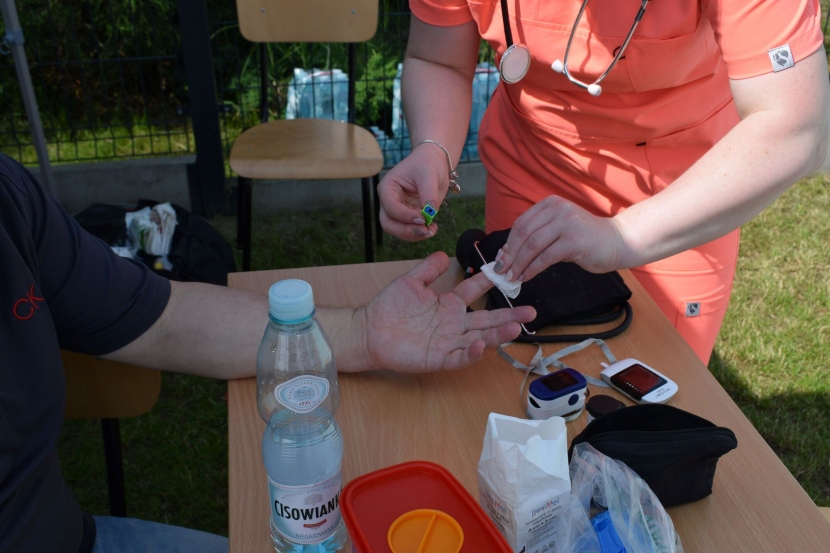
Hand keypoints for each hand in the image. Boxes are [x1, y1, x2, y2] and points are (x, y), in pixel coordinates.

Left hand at [361, 252, 535, 371]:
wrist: (368, 331)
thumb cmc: (388, 308)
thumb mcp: (411, 282)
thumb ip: (429, 269)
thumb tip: (445, 254)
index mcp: (449, 305)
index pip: (475, 292)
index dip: (491, 284)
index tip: (509, 274)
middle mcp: (454, 324)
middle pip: (487, 319)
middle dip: (509, 316)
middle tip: (531, 311)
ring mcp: (448, 343)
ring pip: (479, 338)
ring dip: (498, 335)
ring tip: (517, 328)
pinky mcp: (438, 359)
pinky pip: (459, 357)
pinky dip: (471, 353)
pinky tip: (481, 344)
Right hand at [377, 144, 449, 240]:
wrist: (434, 163)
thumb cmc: (427, 163)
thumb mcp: (429, 175)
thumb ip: (428, 194)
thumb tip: (430, 213)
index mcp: (388, 188)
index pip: (391, 206)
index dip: (405, 216)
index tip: (423, 219)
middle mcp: (389, 201)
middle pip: (389, 223)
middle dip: (405, 231)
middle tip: (424, 231)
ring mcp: (398, 210)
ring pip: (398, 230)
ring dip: (414, 234)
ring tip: (432, 230)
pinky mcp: (409, 216)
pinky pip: (410, 229)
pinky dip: (421, 232)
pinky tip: (432, 228)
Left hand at [495, 196, 628, 282]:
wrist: (617, 242)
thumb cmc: (584, 239)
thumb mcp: (559, 229)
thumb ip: (538, 235)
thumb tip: (509, 254)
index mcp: (551, 204)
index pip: (521, 223)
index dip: (508, 243)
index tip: (500, 259)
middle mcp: (558, 209)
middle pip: (524, 233)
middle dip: (510, 254)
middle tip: (501, 271)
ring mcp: (567, 223)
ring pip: (532, 245)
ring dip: (519, 264)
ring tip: (512, 277)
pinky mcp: (574, 241)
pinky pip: (545, 257)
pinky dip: (532, 269)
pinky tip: (526, 277)